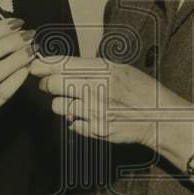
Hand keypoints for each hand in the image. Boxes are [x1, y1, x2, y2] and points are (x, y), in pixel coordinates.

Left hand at [31, 55, 176, 147]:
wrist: (160, 117)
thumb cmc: (139, 90)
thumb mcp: (118, 68)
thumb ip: (89, 66)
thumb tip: (56, 64)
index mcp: (103, 69)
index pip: (62, 64)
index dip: (42, 64)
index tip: (34, 65)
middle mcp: (97, 89)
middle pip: (53, 84)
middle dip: (48, 84)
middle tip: (51, 85)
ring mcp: (95, 111)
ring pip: (57, 106)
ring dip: (61, 104)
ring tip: (75, 102)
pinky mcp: (95, 130)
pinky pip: (70, 124)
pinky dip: (75, 120)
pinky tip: (88, 116)